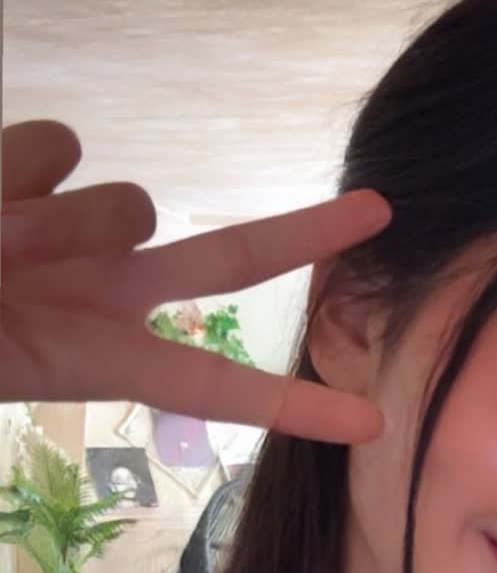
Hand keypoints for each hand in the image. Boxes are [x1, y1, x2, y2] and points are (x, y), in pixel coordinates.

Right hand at [1, 120, 391, 441]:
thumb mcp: (2, 358)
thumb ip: (39, 311)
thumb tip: (56, 219)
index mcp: (99, 355)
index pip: (216, 382)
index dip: (293, 406)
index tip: (376, 425)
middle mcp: (104, 285)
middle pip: (229, 256)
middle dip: (306, 234)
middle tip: (383, 210)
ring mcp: (73, 226)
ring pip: (126, 196)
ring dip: (61, 221)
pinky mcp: (36, 167)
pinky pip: (62, 148)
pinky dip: (19, 173)